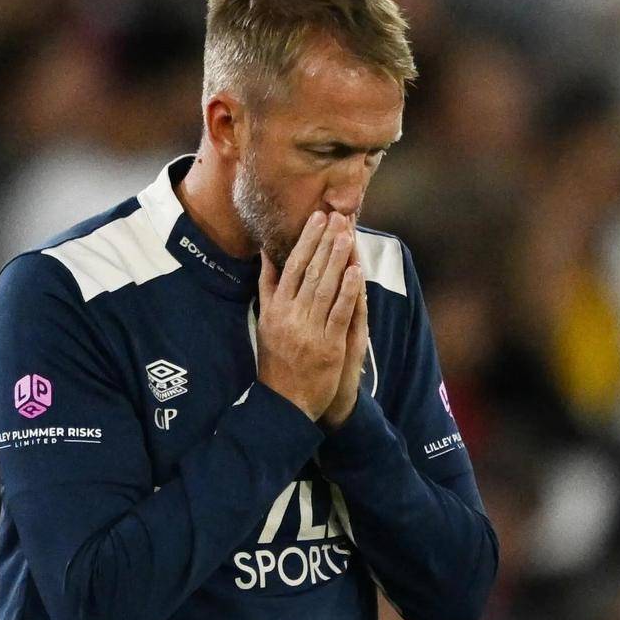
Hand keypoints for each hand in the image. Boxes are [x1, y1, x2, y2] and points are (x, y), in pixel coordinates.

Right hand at [257, 211, 363, 420]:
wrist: (284, 402)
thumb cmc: (275, 360)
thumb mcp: (264, 321)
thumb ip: (268, 287)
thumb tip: (269, 253)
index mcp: (274, 309)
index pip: (292, 266)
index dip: (306, 241)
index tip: (317, 218)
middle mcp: (289, 316)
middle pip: (310, 272)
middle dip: (325, 242)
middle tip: (337, 217)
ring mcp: (309, 331)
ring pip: (324, 288)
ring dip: (337, 260)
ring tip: (347, 235)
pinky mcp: (327, 346)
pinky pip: (338, 314)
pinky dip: (347, 292)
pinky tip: (355, 272)